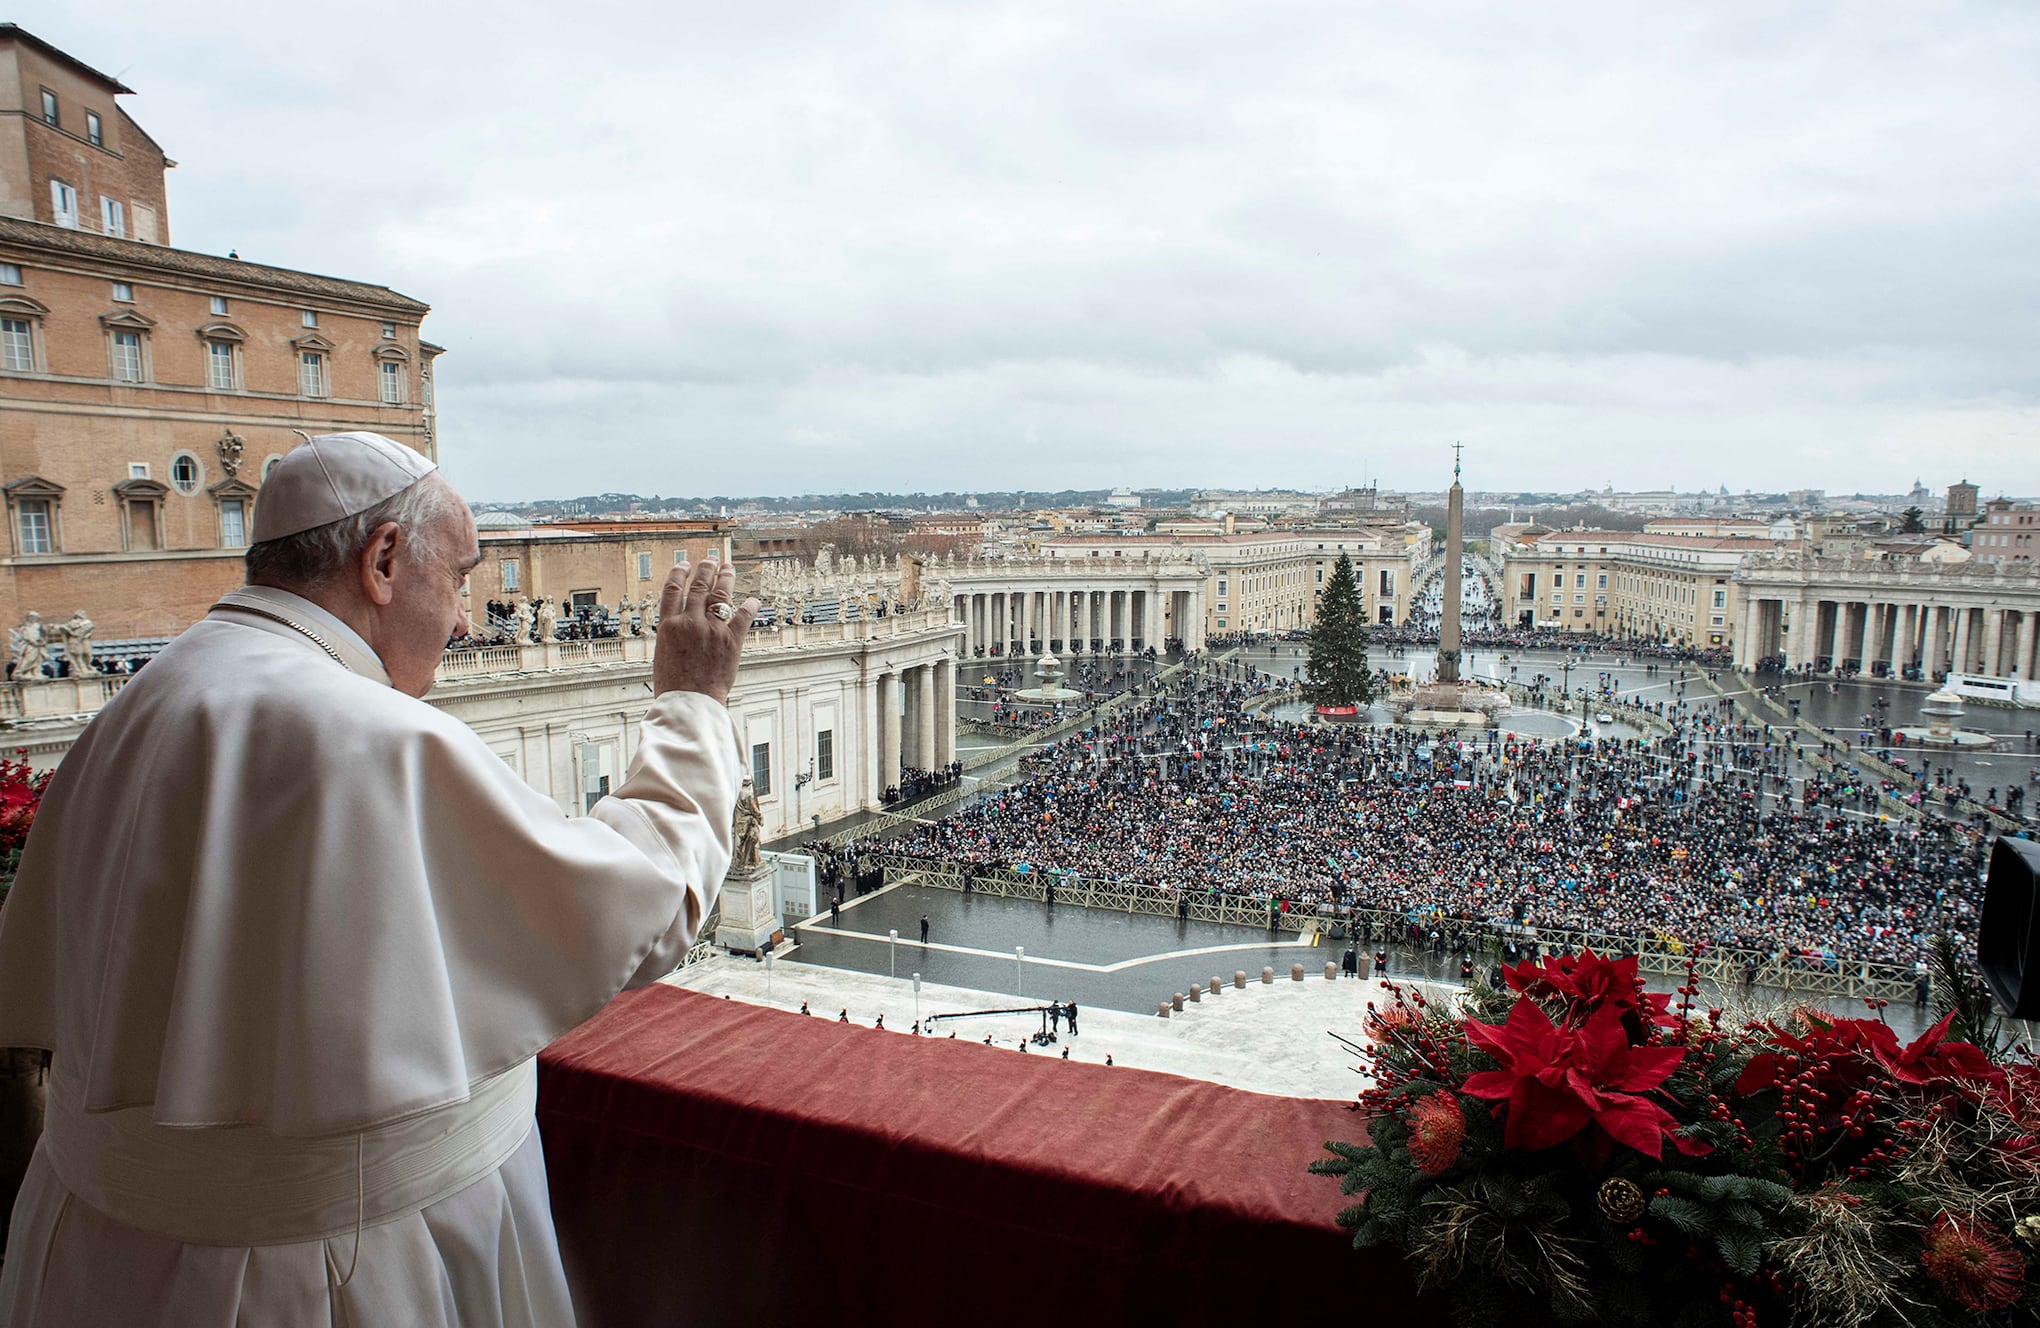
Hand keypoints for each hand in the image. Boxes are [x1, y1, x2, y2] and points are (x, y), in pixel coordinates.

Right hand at [652, 557, 757, 703]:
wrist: (689, 703)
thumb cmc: (673, 685)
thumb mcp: (663, 653)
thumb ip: (673, 633)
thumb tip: (680, 620)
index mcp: (668, 625)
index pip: (673, 589)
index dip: (680, 572)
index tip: (685, 565)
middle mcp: (690, 622)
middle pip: (699, 586)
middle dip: (707, 569)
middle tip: (712, 560)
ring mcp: (712, 630)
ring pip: (720, 594)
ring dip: (726, 578)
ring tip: (728, 568)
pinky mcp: (732, 640)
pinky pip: (743, 616)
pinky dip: (750, 605)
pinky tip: (752, 599)